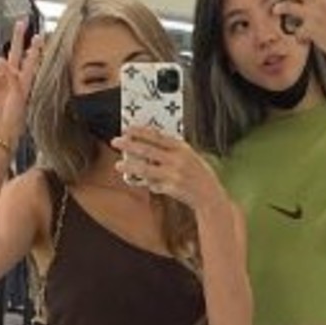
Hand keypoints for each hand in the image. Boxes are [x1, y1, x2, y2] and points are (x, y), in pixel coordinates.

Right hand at [0, 19, 42, 147]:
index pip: (31, 61)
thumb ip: (12, 77)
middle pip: (16, 53)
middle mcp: (13, 79)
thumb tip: (2, 62)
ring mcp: (0, 80)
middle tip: (21, 23)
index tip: (39, 36)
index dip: (35, 48)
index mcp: (25, 82)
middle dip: (18, 38)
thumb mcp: (18, 96)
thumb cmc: (13, 119)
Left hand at [112, 128, 227, 213]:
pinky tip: (141, 181)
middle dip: (129, 144)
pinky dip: (147, 182)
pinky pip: (153, 184)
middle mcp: (177, 159)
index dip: (140, 131)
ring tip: (118, 164)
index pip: (157, 135)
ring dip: (130, 165)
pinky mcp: (171, 188)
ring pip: (146, 168)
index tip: (127, 128)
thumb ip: (171, 151)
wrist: (210, 196)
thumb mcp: (189, 157)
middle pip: (147, 149)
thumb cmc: (199, 175)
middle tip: (116, 141)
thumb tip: (148, 146)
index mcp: (182, 148)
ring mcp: (174, 174)